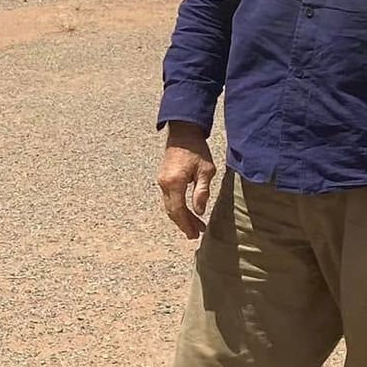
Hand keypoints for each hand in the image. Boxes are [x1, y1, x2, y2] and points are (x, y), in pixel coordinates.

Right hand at [158, 122, 217, 238]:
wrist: (183, 132)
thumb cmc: (196, 149)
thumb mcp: (205, 171)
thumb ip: (201, 192)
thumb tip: (199, 211)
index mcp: (174, 183)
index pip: (179, 210)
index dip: (186, 224)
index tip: (194, 234)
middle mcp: (164, 184)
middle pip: (172, 211)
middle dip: (183, 224)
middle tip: (195, 235)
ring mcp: (162, 181)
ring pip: (170, 205)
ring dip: (181, 217)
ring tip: (194, 226)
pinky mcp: (163, 178)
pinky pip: (169, 198)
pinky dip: (177, 208)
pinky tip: (187, 211)